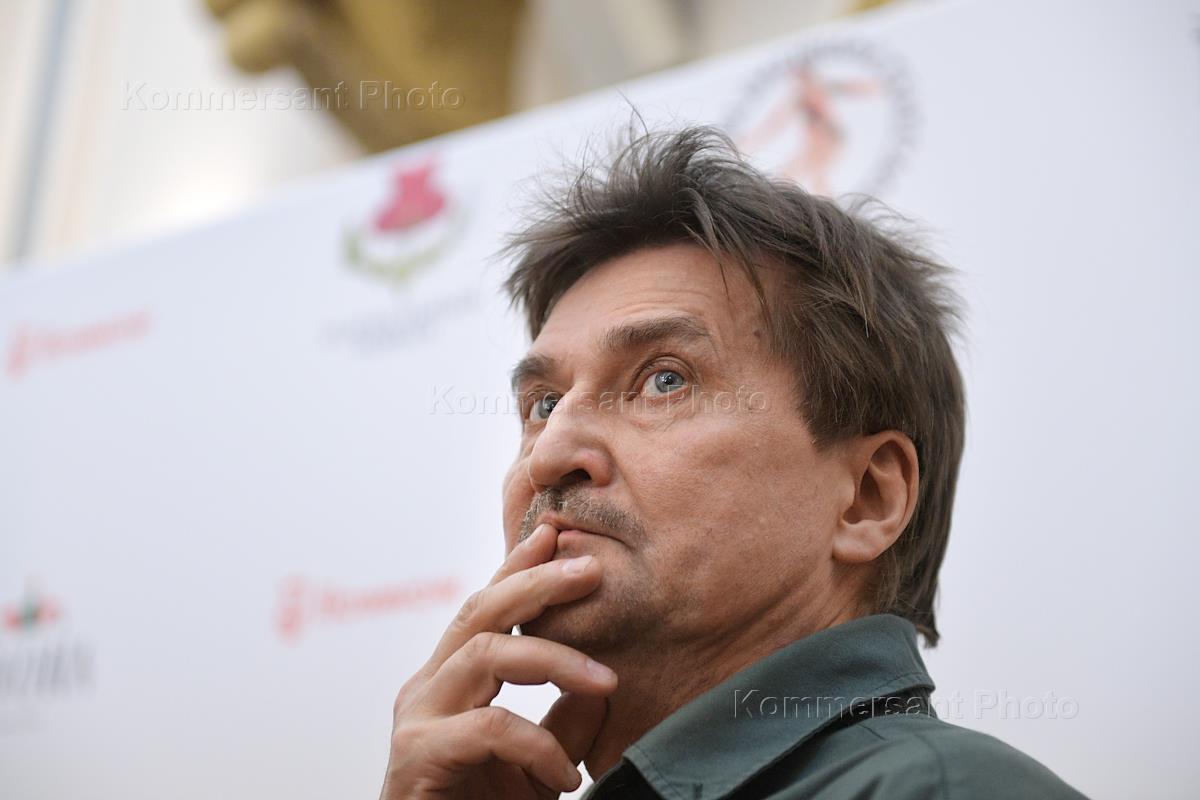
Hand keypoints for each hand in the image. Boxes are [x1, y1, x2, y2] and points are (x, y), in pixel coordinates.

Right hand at [379, 523, 617, 798]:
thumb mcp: (540, 765)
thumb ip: (566, 723)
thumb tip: (605, 684)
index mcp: (450, 681)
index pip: (485, 608)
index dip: (517, 567)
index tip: (554, 533)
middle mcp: (427, 688)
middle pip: (479, 611)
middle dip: (536, 582)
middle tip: (590, 568)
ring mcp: (417, 718)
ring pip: (486, 653)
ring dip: (554, 658)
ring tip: (607, 682)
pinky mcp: (417, 755)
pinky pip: (489, 726)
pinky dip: (538, 745)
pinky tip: (565, 777)